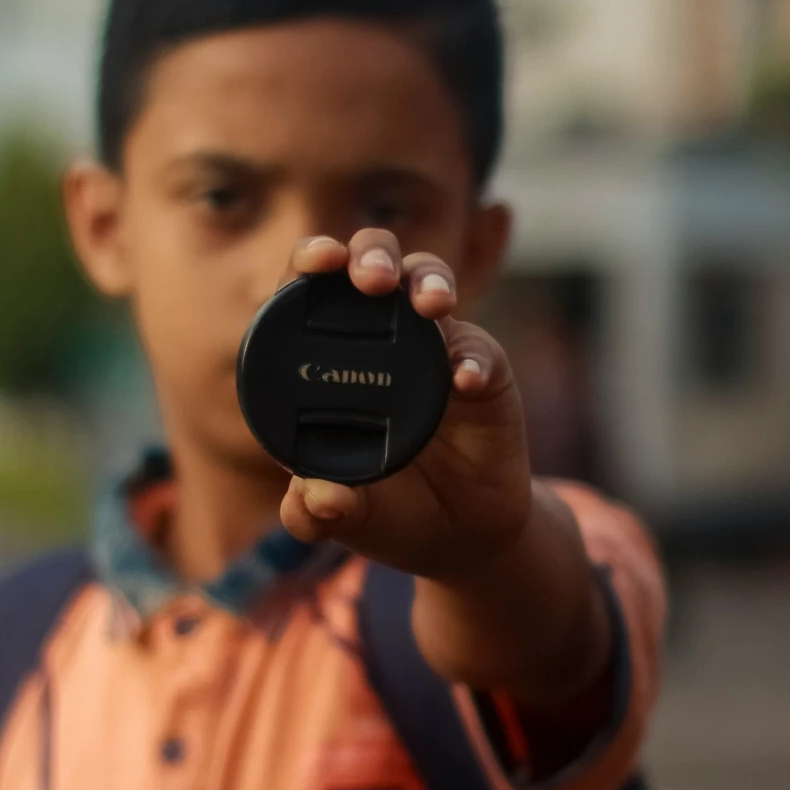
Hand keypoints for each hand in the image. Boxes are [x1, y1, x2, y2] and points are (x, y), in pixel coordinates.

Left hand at [276, 228, 532, 585]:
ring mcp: (433, 346)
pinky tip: (465, 382)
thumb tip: (310, 497)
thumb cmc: (392, 512)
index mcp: (330, 358)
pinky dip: (473, 359)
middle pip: (372, 262)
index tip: (314, 262)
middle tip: (370, 280)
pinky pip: (480, 348)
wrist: (463, 535)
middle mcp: (379, 337)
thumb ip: (313, 514)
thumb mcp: (346, 519)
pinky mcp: (483, 369)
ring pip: (429, 279)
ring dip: (427, 279)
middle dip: (370, 253)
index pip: (306, 293)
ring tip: (430, 305)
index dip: (308, 264)